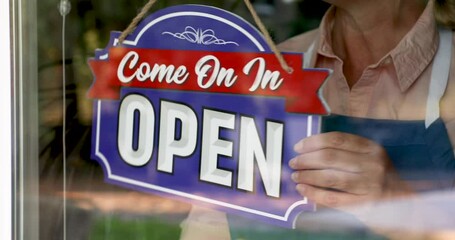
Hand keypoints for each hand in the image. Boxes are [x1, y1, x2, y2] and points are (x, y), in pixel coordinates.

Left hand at [289, 132, 411, 208]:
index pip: (337, 139)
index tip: (299, 147)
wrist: (407, 208)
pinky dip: (313, 193)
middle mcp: (372, 165)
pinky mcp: (364, 205)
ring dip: (307, 175)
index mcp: (372, 149)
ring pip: (329, 177)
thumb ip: (347, 152)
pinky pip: (332, 198)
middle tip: (294, 162)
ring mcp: (370, 186)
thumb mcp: (371, 159)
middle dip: (306, 159)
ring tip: (295, 175)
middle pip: (329, 157)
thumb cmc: (380, 179)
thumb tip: (310, 149)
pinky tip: (303, 189)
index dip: (313, 141)